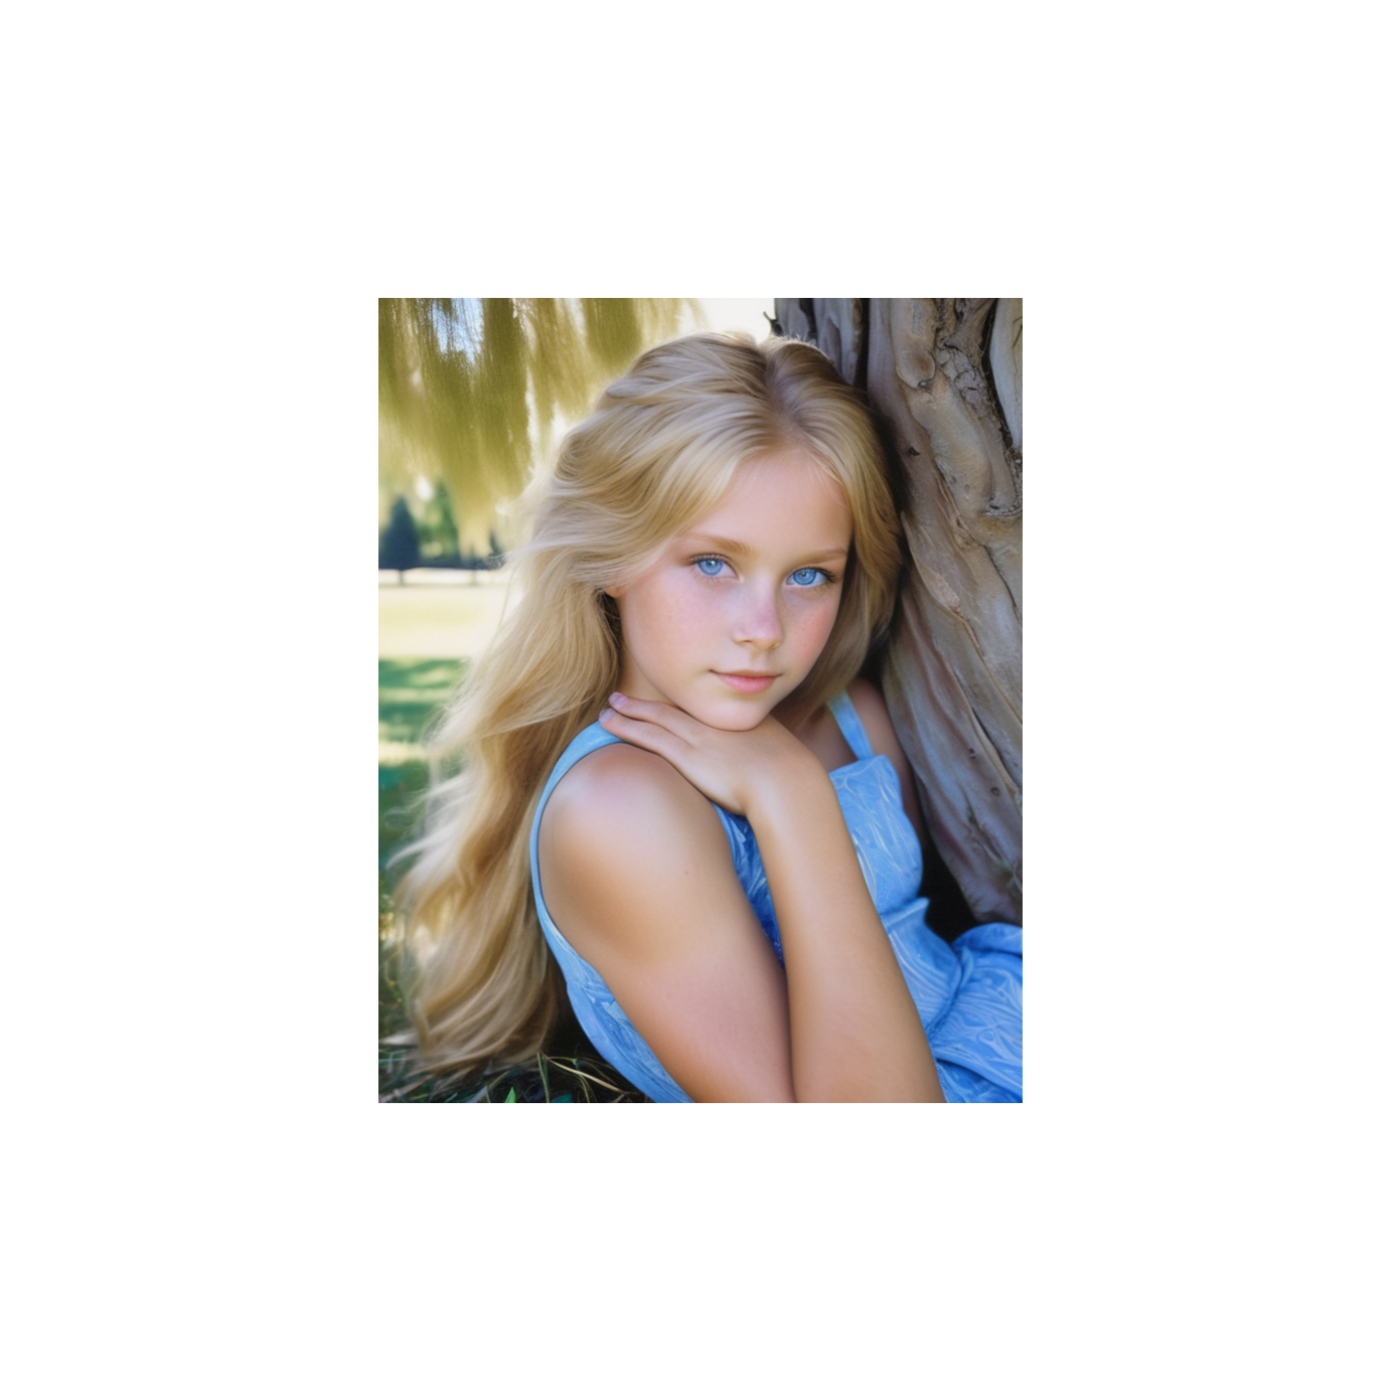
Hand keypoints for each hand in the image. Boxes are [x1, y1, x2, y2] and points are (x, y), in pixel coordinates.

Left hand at [598, 692, 821, 817]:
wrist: (787, 784)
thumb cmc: (791, 781)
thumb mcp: (782, 760)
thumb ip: (768, 758)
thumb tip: (770, 769)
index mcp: (737, 722)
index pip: (701, 709)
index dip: (679, 703)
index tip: (666, 701)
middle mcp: (714, 723)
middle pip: (675, 707)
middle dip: (649, 702)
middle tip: (625, 697)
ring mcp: (698, 737)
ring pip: (655, 717)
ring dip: (630, 710)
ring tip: (611, 706)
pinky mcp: (686, 755)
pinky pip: (648, 736)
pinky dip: (626, 726)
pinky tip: (609, 722)